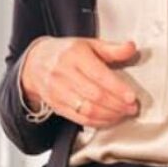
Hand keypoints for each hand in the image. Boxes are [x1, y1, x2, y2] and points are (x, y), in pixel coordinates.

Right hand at [20, 36, 138, 126]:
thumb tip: (130, 48)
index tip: (131, 96)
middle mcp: (64, 73)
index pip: (99, 75)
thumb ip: (112, 48)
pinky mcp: (56, 105)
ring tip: (123, 113)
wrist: (36, 62)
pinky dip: (97, 122)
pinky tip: (108, 119)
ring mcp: (58, 91)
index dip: (117, 88)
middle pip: (95, 95)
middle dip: (117, 105)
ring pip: (87, 109)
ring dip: (109, 115)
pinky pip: (79, 118)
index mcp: (75, 55)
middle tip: (131, 107)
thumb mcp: (89, 44)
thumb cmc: (66, 53)